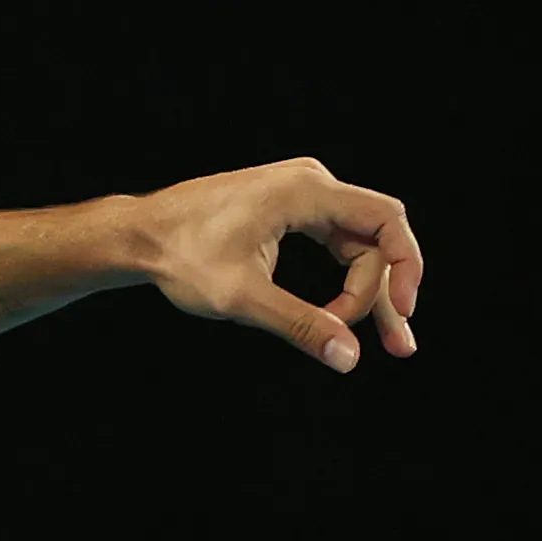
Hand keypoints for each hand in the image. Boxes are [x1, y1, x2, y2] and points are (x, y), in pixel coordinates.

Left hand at [134, 159, 422, 372]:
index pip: (385, 220)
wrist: (137, 236)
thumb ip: (299, 325)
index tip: (402, 311)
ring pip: (354, 244)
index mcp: (306, 190)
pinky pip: (332, 242)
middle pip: (371, 239)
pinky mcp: (288, 209)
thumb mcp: (241, 298)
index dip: (404, 266)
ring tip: (382, 339)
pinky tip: (341, 314)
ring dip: (365, 290)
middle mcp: (310, 183)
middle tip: (396, 345)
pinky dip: (340, 278)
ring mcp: (300, 193)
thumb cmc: (179, 257)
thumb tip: (348, 357)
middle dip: (382, 293)